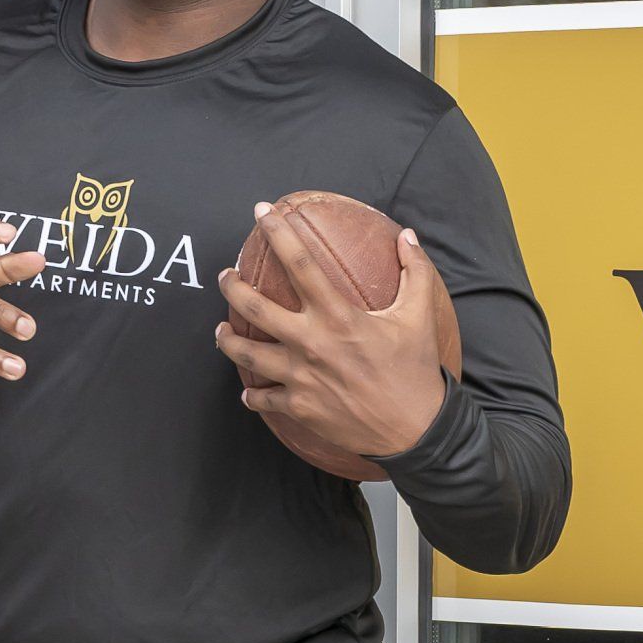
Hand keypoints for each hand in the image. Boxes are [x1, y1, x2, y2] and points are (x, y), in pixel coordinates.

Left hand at [216, 208, 448, 471]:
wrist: (415, 430)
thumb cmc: (415, 371)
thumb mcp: (420, 317)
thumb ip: (415, 272)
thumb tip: (407, 236)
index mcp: (339, 316)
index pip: (300, 263)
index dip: (278, 232)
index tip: (262, 212)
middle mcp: (312, 343)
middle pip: (255, 307)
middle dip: (232, 286)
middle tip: (225, 277)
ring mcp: (301, 377)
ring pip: (246, 353)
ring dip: (227, 339)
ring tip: (222, 330)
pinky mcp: (300, 407)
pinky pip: (262, 399)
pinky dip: (252, 395)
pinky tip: (249, 391)